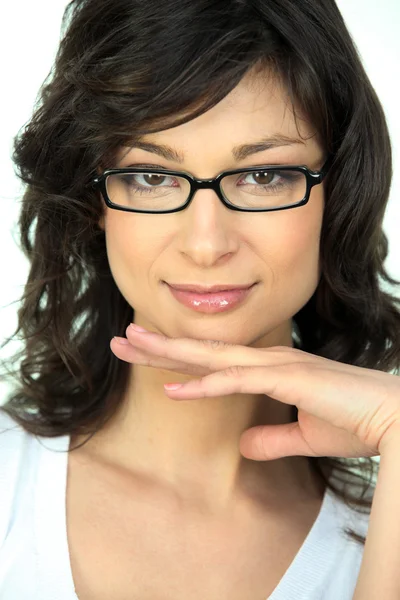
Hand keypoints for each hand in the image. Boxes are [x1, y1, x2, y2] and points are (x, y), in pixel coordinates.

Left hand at [110, 324, 399, 460]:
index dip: (179, 357)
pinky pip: (237, 380)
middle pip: (203, 350)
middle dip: (160, 344)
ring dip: (170, 352)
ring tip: (131, 345)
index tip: (146, 355)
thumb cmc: (355, 422)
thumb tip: (242, 446)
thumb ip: (272, 438)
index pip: (214, 360)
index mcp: (271, 368)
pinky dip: (205, 384)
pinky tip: (174, 388)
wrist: (393, 420)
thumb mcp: (304, 436)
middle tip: (122, 339)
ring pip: (212, 356)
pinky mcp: (287, 378)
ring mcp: (276, 365)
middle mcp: (268, 359)